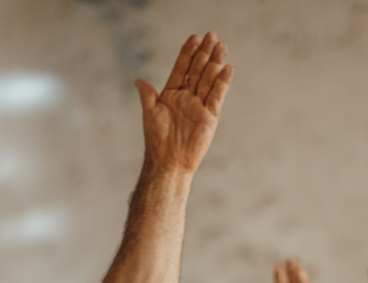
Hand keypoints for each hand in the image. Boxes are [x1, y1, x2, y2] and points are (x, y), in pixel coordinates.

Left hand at [136, 33, 233, 175]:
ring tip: (222, 46)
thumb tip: (140, 81)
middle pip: (198, 70)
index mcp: (172, 94)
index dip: (188, 53)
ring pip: (208, 80)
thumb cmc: (157, 139)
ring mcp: (199, 107)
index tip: (195, 37)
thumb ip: (148, 95)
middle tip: (213, 36)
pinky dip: (222, 83)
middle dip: (205, 53)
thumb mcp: (150, 112)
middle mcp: (187, 98)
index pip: (182, 68)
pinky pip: (216, 97)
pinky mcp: (209, 117)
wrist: (168, 161)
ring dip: (215, 63)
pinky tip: (227, 69)